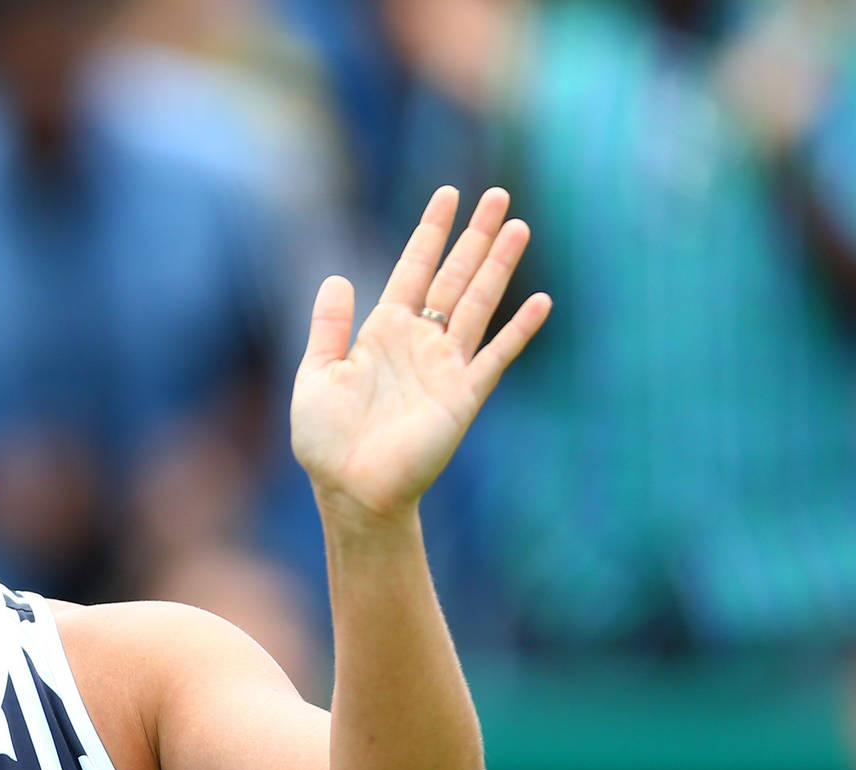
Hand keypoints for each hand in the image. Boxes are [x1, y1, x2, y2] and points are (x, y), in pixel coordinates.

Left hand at [290, 187, 549, 523]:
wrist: (350, 489)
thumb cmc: (326, 440)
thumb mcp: (315, 374)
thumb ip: (329, 327)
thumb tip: (338, 277)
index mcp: (383, 332)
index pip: (413, 270)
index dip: (430, 232)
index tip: (447, 195)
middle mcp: (420, 342)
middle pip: (454, 276)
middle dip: (475, 236)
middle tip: (498, 194)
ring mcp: (445, 367)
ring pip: (478, 303)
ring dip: (499, 266)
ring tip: (519, 226)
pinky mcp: (464, 396)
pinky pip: (496, 356)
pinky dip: (518, 330)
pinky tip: (539, 301)